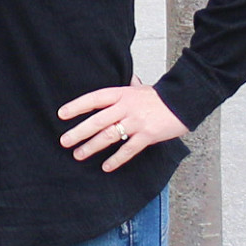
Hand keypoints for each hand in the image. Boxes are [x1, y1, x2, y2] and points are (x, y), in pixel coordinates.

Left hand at [58, 78, 188, 171]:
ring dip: (92, 147)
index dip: (77, 106)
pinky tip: (106, 166)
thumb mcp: (139, 88)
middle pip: (97, 120)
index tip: (61, 114)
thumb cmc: (159, 97)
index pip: (94, 98)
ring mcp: (137, 121)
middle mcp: (126, 107)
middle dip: (79, 132)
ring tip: (78, 155)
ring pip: (109, 136)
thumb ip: (128, 87)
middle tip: (64, 141)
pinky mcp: (147, 135)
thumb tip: (126, 79)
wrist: (184, 101)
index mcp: (122, 93)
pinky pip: (128, 149)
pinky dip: (116, 159)